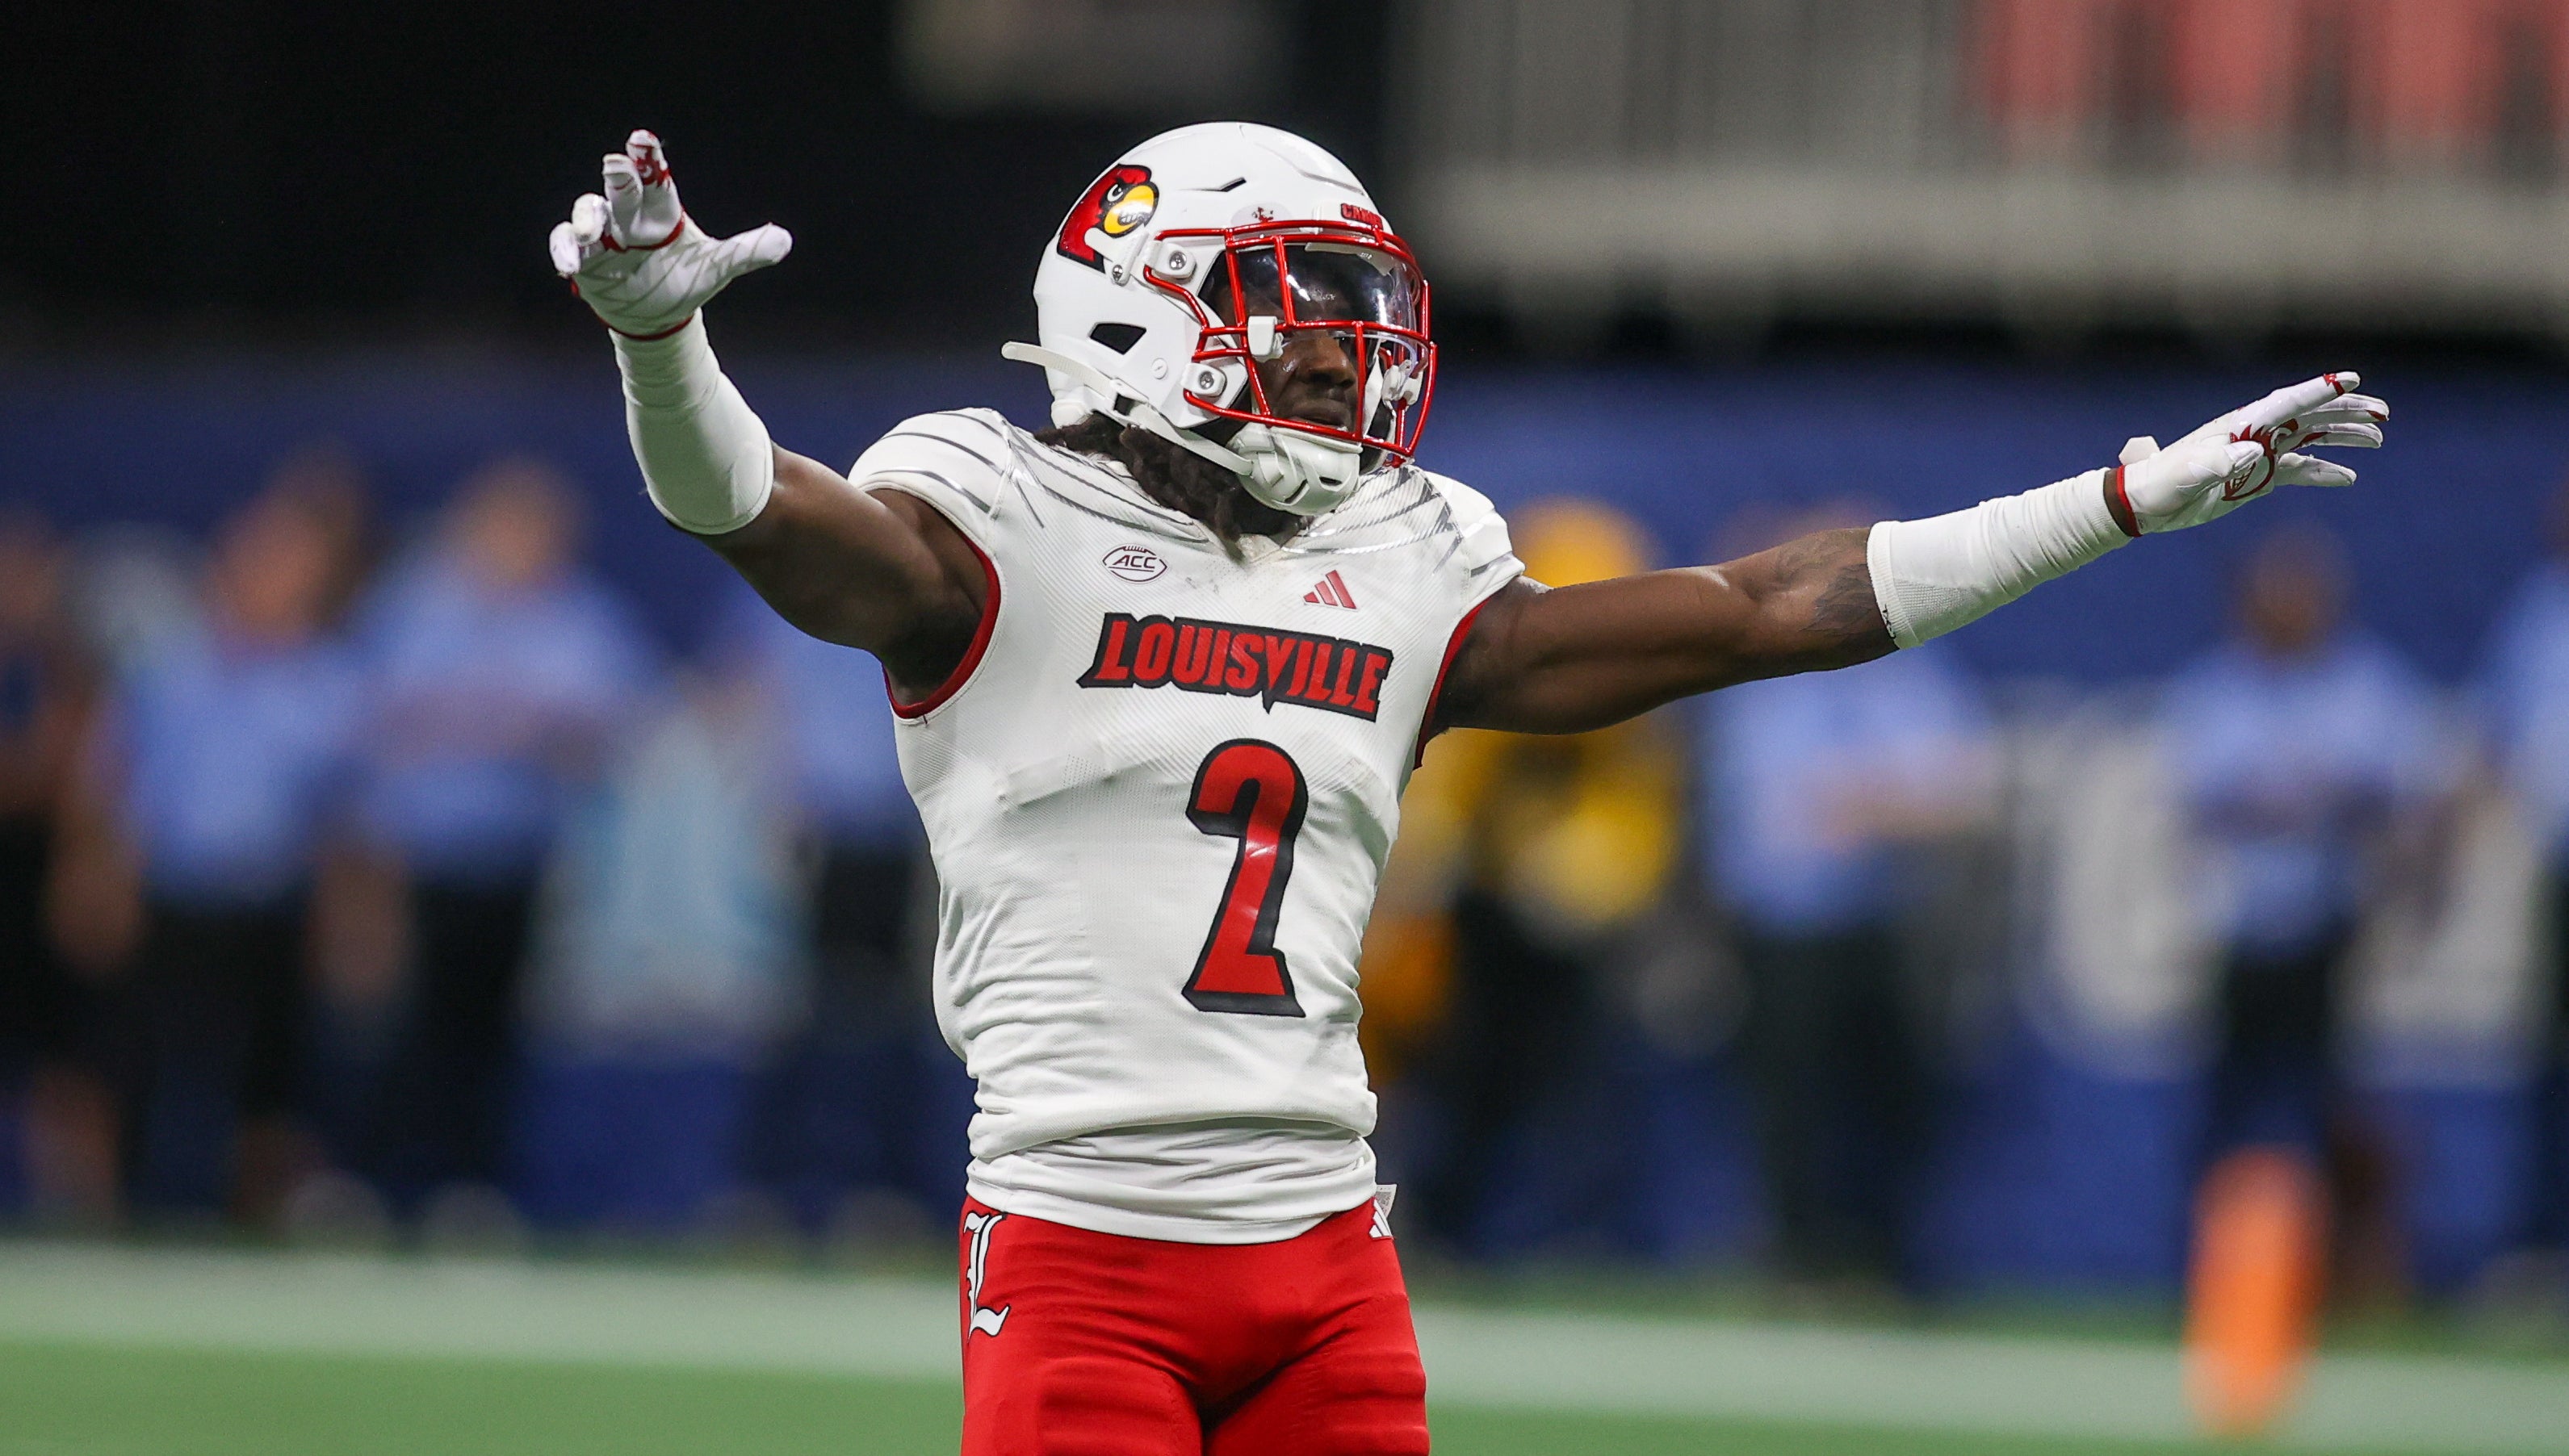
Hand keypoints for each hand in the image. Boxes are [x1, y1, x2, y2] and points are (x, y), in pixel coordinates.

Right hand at [547, 130, 791, 338]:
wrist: (659, 315)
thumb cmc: (686, 280)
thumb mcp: (718, 267)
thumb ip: (747, 252)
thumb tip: (785, 241)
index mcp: (662, 210)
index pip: (655, 177)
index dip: (648, 157)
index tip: (642, 139)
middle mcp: (630, 215)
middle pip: (621, 189)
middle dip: (620, 177)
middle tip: (618, 164)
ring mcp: (604, 235)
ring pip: (589, 212)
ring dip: (588, 217)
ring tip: (592, 232)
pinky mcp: (584, 257)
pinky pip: (566, 243)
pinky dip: (566, 250)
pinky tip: (570, 265)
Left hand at [2112, 373, 2386, 533]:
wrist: (2143, 503)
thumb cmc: (2161, 483)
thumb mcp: (2187, 474)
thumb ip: (2218, 462)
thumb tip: (2254, 452)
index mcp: (2239, 426)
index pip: (2286, 403)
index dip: (2319, 390)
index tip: (2352, 378)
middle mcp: (2253, 434)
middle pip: (2308, 416)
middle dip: (2345, 411)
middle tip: (2383, 413)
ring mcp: (2257, 455)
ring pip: (2309, 440)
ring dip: (2342, 437)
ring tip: (2376, 439)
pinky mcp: (2255, 478)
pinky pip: (2297, 472)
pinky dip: (2323, 473)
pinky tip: (2348, 477)